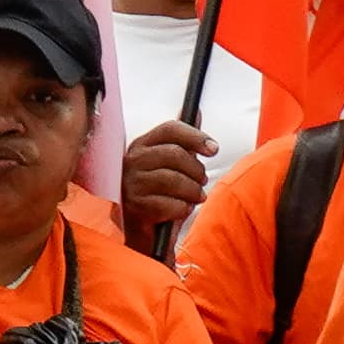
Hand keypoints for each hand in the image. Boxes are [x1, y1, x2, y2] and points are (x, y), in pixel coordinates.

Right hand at [120, 118, 216, 248]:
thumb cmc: (159, 193)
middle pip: (174, 153)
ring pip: (173, 179)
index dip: (195, 136)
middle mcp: (131, 161)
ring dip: (192, 191)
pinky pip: (169, 204)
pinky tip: (181, 209)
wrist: (142, 231)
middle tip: (202, 180)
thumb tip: (196, 111)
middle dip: (196, 169)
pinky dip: (183, 208)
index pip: (169, 129)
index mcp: (141, 145)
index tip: (213, 149)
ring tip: (195, 197)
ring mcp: (130, 184)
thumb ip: (184, 140)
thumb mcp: (172, 164)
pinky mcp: (134, 207)